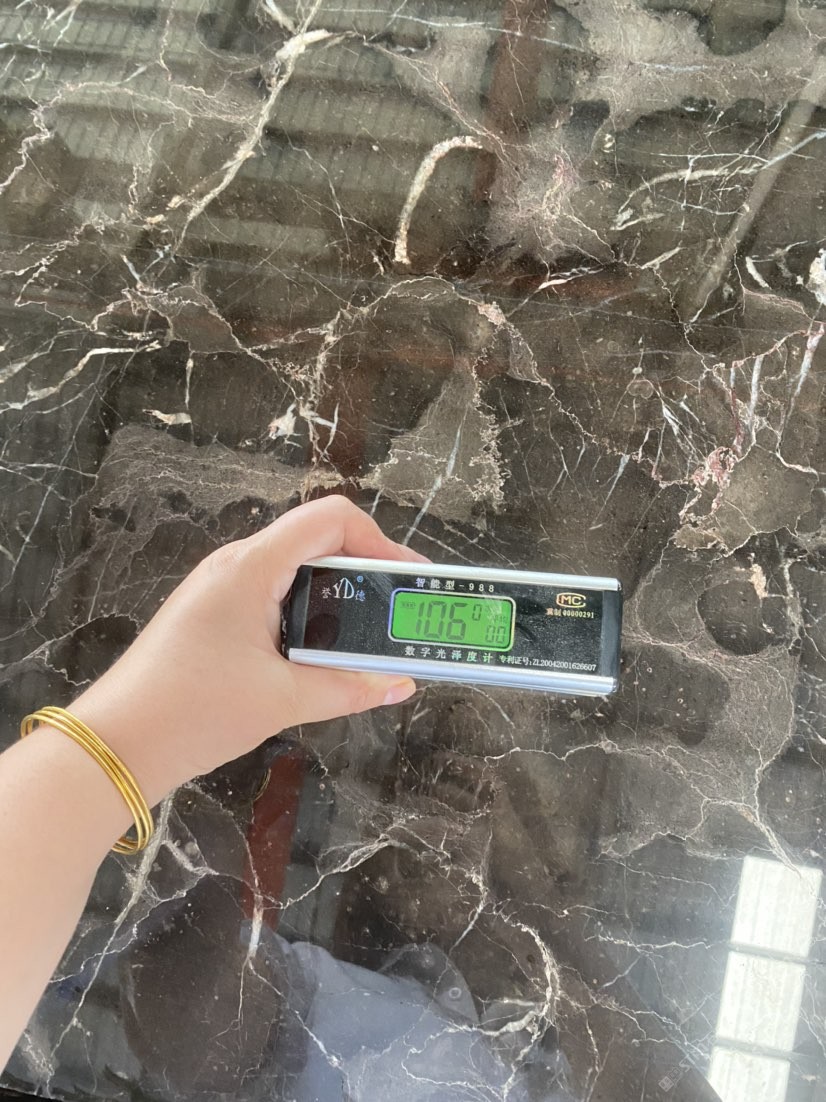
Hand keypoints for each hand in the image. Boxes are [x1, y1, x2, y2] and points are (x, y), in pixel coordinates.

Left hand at [69, 496, 426, 808]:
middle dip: (365, 570)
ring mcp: (220, 588)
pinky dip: (309, 612)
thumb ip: (350, 687)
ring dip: (337, 595)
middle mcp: (236, 565)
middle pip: (316, 540)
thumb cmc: (194, 711)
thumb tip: (401, 684)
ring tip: (369, 635)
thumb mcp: (283, 700)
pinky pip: (274, 594)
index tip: (408, 580)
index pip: (330, 519)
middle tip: (397, 612)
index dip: (379, 541)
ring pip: (295, 570)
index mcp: (252, 567)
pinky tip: (322, 651)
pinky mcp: (213, 614)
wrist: (117, 744)